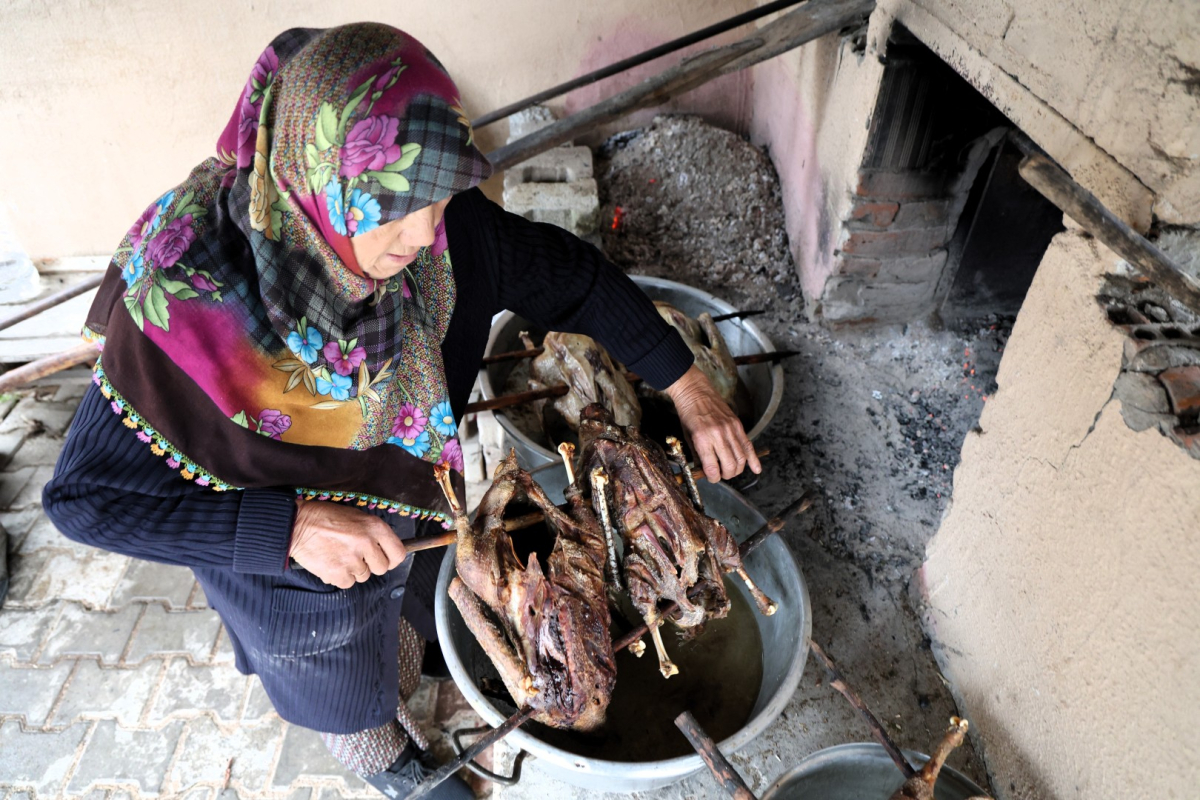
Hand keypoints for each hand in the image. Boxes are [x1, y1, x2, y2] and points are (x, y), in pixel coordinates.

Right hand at [289, 499, 407, 588]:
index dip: (392, 558)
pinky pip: (347, 583)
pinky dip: (340, 576)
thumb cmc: (326, 518)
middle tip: (356, 555)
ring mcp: (352, 560)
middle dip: (371, 565)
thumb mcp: (356, 516)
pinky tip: (331, 562)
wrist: (297, 524)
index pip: (398, 553)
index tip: (385, 559)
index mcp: (375, 527)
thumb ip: (373, 533)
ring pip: (363, 576)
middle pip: (381, 568)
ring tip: (339, 554)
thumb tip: (385, 548)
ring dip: (353, 569)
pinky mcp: (338, 573)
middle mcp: (367, 544)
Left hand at [665, 365, 761, 482]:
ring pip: (741, 458)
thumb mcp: (687, 437)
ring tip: (731, 470)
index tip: (711, 478)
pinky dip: (753, 459)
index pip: (712, 468)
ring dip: (737, 469)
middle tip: (721, 474)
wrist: (695, 392)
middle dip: (726, 475)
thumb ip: (698, 455)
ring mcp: (730, 429)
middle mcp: (718, 435)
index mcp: (702, 439)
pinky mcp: (737, 425)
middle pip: (730, 466)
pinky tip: (756, 468)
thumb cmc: (688, 414)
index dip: (713, 478)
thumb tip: (706, 471)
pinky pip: (748, 445)